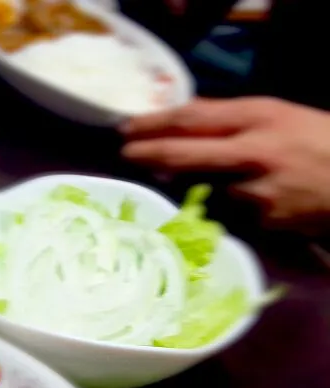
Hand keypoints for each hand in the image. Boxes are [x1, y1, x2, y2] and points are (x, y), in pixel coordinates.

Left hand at [121, 97, 329, 233]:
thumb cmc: (320, 143)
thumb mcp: (280, 116)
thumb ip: (232, 118)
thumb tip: (183, 118)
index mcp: (261, 117)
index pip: (194, 117)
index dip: (155, 123)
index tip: (127, 127)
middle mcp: (255, 152)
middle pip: (185, 153)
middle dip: (148, 154)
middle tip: (125, 153)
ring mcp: (257, 191)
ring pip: (202, 189)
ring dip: (188, 187)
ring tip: (194, 181)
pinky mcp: (263, 223)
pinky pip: (228, 215)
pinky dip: (222, 210)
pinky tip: (239, 204)